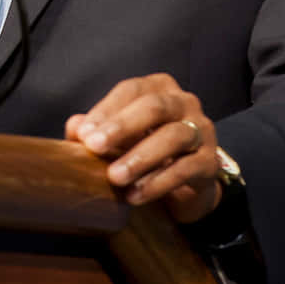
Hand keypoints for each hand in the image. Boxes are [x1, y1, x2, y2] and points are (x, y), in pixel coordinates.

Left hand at [66, 73, 220, 222]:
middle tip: (94, 148)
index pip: (131, 90)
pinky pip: (186, 169)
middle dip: (121, 127)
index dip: (106, 110)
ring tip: (114, 177)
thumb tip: (74, 127)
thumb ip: (96, 130)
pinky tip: (135, 195)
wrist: (184, 185)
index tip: (83, 135)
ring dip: (140, 157)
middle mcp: (184, 103)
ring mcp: (202, 131)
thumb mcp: (118, 139)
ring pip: (173, 137)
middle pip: (154, 107)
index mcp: (159, 88)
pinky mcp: (210, 162)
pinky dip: (158, 182)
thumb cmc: (145, 149)